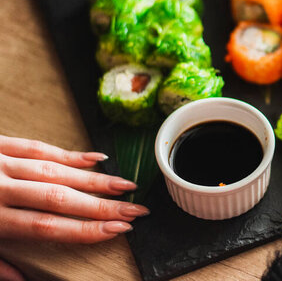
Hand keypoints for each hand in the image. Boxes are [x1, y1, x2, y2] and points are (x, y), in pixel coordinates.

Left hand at [0, 135, 148, 243]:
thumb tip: (19, 278)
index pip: (47, 226)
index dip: (86, 229)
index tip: (117, 229)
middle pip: (60, 198)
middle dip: (103, 205)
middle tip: (134, 209)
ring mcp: (0, 162)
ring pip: (56, 171)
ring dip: (95, 179)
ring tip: (125, 185)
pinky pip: (39, 146)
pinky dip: (70, 154)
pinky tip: (96, 158)